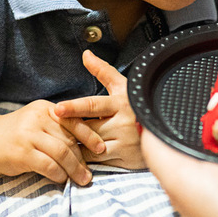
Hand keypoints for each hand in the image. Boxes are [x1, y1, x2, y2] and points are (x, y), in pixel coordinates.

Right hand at [0, 100, 91, 184]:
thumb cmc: (17, 136)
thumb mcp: (37, 123)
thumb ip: (57, 128)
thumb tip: (86, 144)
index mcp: (44, 108)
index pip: (73, 120)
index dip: (90, 135)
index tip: (101, 148)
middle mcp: (37, 118)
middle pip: (69, 139)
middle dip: (82, 158)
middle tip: (90, 173)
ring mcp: (28, 135)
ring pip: (62, 152)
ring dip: (74, 169)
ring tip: (82, 180)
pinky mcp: (21, 153)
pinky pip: (48, 165)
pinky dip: (58, 174)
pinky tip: (62, 180)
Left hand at [53, 51, 144, 169]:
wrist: (164, 130)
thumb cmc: (138, 106)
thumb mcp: (123, 86)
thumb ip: (103, 71)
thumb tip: (86, 55)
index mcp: (120, 103)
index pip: (92, 105)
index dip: (74, 107)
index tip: (58, 109)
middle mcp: (123, 123)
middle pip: (88, 128)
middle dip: (72, 130)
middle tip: (53, 130)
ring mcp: (125, 143)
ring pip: (91, 147)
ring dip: (78, 146)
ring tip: (64, 144)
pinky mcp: (126, 159)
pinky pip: (100, 162)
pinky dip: (88, 160)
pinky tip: (80, 157)